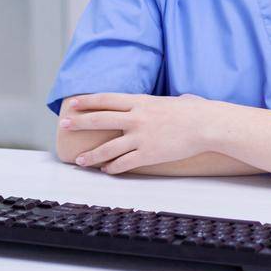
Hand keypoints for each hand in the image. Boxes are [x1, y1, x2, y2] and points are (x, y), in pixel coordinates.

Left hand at [60, 92, 214, 173]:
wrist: (206, 124)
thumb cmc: (195, 111)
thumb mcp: (172, 100)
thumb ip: (162, 103)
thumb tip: (174, 100)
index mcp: (141, 101)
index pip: (106, 99)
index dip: (87, 101)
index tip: (73, 103)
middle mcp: (136, 118)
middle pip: (100, 120)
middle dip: (79, 123)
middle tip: (63, 125)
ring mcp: (141, 137)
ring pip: (108, 148)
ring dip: (91, 155)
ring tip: (80, 160)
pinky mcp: (148, 154)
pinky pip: (124, 163)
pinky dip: (113, 168)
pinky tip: (106, 170)